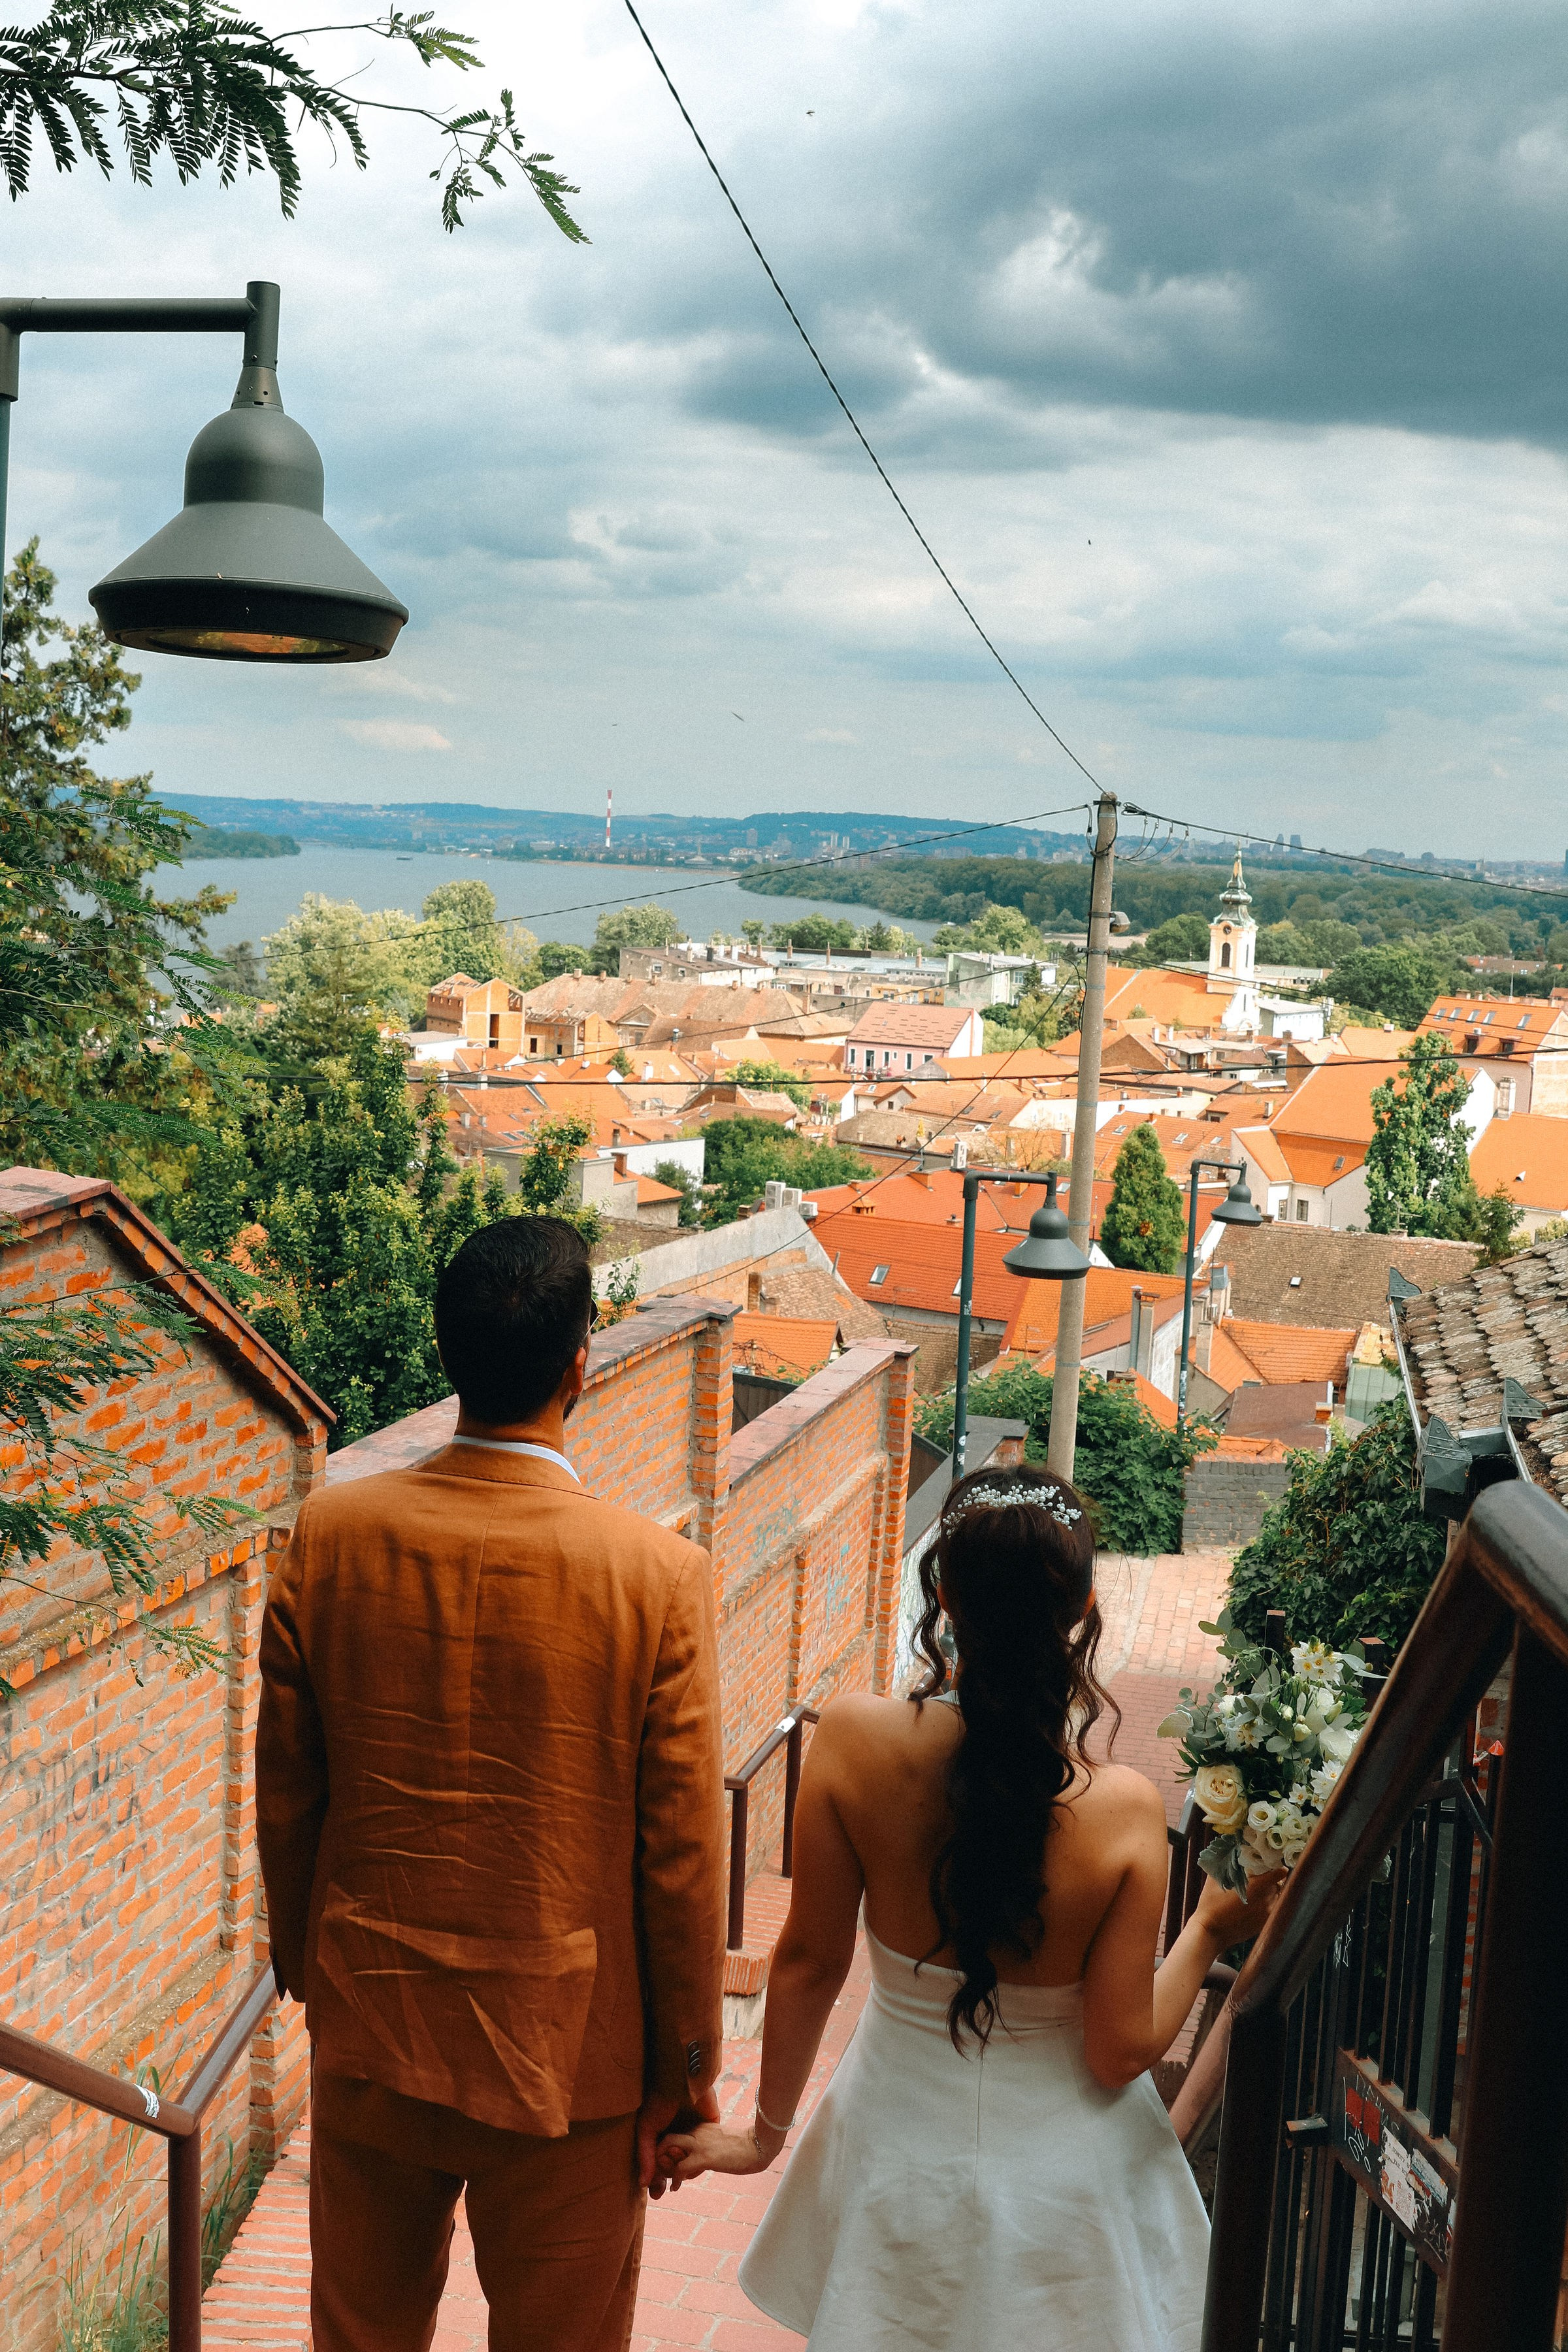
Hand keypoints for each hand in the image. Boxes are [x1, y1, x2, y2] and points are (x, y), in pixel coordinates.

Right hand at [637, 2084, 718, 2195]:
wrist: (681, 2080)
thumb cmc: (658, 2101)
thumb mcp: (646, 2129)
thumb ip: (646, 2156)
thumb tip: (643, 2183)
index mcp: (660, 2135)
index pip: (658, 2163)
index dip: (656, 2179)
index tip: (656, 2193)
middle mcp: (676, 2136)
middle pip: (673, 2167)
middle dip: (668, 2178)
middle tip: (664, 2185)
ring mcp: (693, 2134)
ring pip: (689, 2164)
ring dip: (684, 2173)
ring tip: (678, 2172)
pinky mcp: (709, 2130)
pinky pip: (705, 2156)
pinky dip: (699, 2166)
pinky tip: (693, 2169)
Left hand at [657, 2113, 783, 2185]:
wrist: (758, 2147)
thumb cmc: (744, 2147)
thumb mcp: (720, 2143)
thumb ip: (706, 2147)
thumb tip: (698, 2162)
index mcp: (700, 2126)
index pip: (675, 2133)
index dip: (669, 2149)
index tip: (671, 2163)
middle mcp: (696, 2130)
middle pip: (667, 2136)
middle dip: (660, 2152)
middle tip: (661, 2170)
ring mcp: (699, 2142)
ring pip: (667, 2147)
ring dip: (663, 2164)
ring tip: (665, 2179)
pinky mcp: (704, 2156)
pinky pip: (680, 2168)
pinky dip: (674, 2179)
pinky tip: (675, 2188)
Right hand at [1194, 1866, 1286, 1947]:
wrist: (1211, 1932)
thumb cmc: (1211, 1904)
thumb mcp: (1215, 1879)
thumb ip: (1225, 1863)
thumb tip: (1228, 1849)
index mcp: (1257, 1886)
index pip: (1280, 1873)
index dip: (1278, 1866)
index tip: (1271, 1863)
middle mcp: (1266, 1900)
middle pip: (1279, 1884)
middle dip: (1273, 1878)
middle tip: (1262, 1874)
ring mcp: (1266, 1914)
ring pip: (1277, 1897)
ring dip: (1272, 1891)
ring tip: (1258, 1889)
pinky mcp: (1264, 1924)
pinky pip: (1273, 1909)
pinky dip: (1268, 1904)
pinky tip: (1255, 1902)